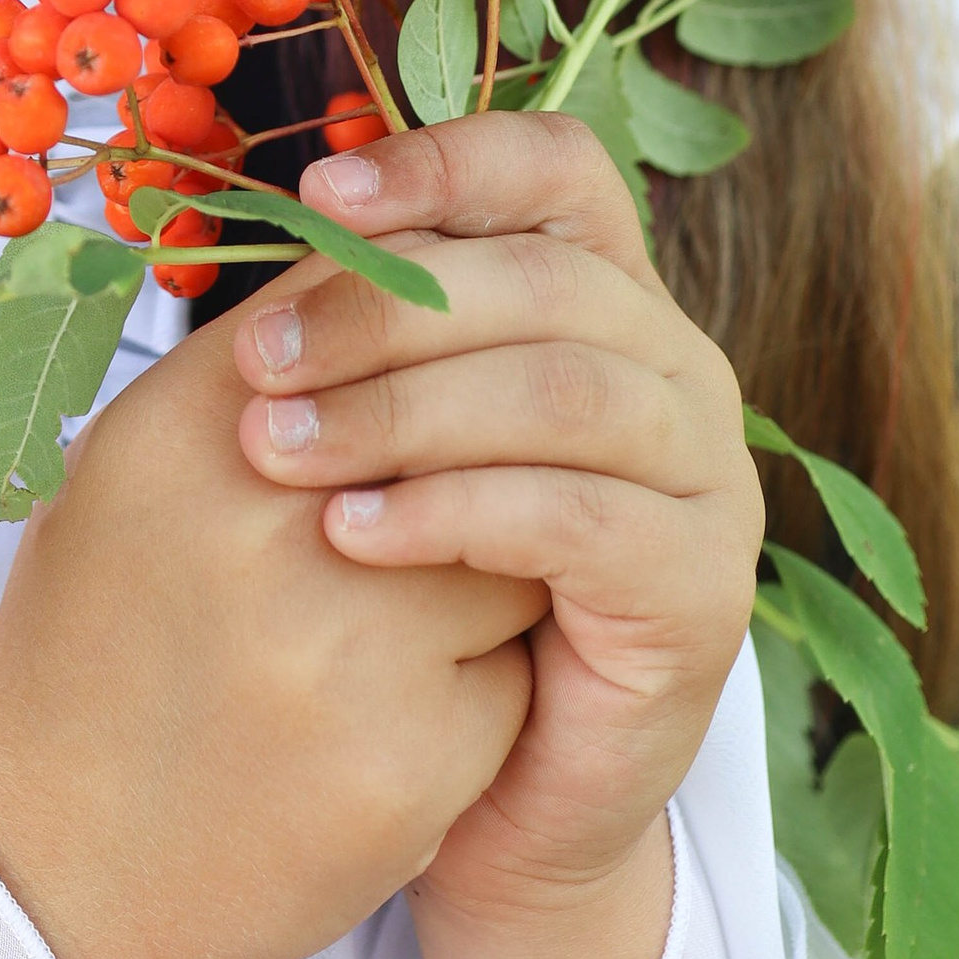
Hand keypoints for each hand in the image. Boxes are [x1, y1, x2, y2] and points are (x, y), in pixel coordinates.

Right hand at [0, 308, 542, 958]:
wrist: (67, 871)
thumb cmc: (103, 647)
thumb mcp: (129, 478)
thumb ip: (252, 375)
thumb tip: (385, 266)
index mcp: (179, 431)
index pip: (361, 303)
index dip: (411, 324)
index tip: (427, 352)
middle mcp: (258, 517)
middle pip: (458, 410)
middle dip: (464, 449)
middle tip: (430, 496)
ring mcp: (340, 639)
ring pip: (510, 538)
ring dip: (487, 567)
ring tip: (401, 621)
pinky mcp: (412, 754)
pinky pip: (516, 671)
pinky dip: (485, 690)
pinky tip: (397, 722)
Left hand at [234, 112, 762, 921]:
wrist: (489, 798)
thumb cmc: (416, 594)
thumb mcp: (382, 433)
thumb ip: (361, 328)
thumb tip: (280, 219)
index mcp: (603, 298)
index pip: (556, 170)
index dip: (445, 160)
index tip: (318, 197)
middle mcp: (674, 368)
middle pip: (545, 277)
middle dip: (383, 305)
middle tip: (255, 363)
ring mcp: (703, 479)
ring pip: (563, 389)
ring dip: (404, 409)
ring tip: (280, 454)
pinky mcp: (701, 591)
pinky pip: (581, 517)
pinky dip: (456, 512)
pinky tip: (353, 534)